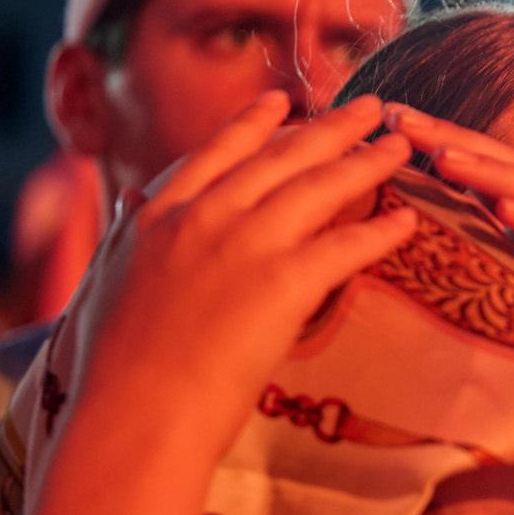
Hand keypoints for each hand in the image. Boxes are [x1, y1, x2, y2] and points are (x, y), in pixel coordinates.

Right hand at [65, 94, 417, 464]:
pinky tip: (409, 218)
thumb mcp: (104, 282)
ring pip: (320, 186)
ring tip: (402, 145)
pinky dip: (383, 230)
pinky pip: (348, 245)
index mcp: (157, 217)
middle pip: (281, 157)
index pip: (217, 153)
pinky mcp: (283, 282)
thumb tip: (129, 207)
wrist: (134, 415)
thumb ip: (126, 238)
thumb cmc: (112, 370)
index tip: (284, 100)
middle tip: (371, 107)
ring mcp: (244, 245)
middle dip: (332, 127)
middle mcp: (203, 217)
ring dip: (367, 160)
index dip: (255, 124)